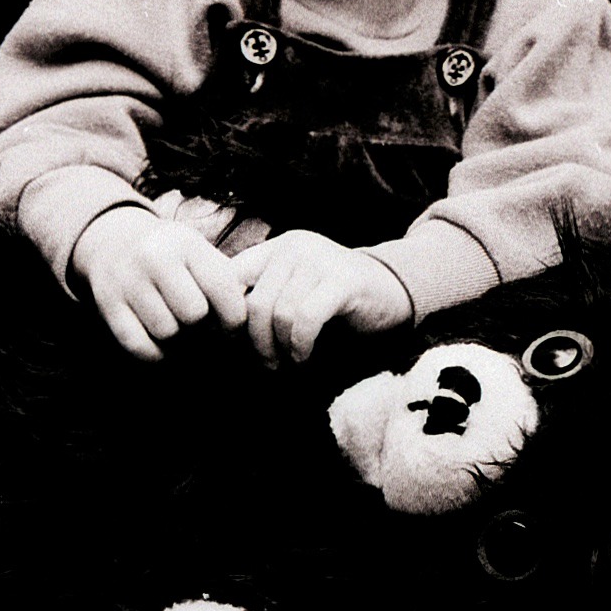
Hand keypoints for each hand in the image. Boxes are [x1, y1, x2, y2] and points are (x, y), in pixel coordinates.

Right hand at [71, 205, 247, 361]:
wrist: (115, 242)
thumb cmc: (173, 256)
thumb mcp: (199, 254)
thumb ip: (226, 281)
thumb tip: (250, 323)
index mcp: (187, 243)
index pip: (222, 288)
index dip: (234, 318)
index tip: (232, 328)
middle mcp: (155, 257)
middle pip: (193, 314)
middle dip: (202, 327)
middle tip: (201, 328)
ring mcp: (128, 280)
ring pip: (166, 333)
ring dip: (178, 341)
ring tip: (180, 330)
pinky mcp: (108, 304)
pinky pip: (139, 347)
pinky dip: (155, 355)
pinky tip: (161, 344)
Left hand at [230, 231, 411, 366]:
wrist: (392, 291)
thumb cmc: (334, 300)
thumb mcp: (293, 290)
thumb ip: (262, 298)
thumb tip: (218, 331)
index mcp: (277, 247)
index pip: (231, 277)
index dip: (226, 316)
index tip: (234, 345)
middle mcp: (295, 247)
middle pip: (256, 303)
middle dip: (256, 343)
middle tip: (267, 363)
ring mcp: (321, 260)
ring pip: (280, 313)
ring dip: (280, 348)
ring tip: (287, 362)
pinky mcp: (343, 281)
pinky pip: (306, 319)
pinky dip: (300, 345)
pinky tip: (304, 356)